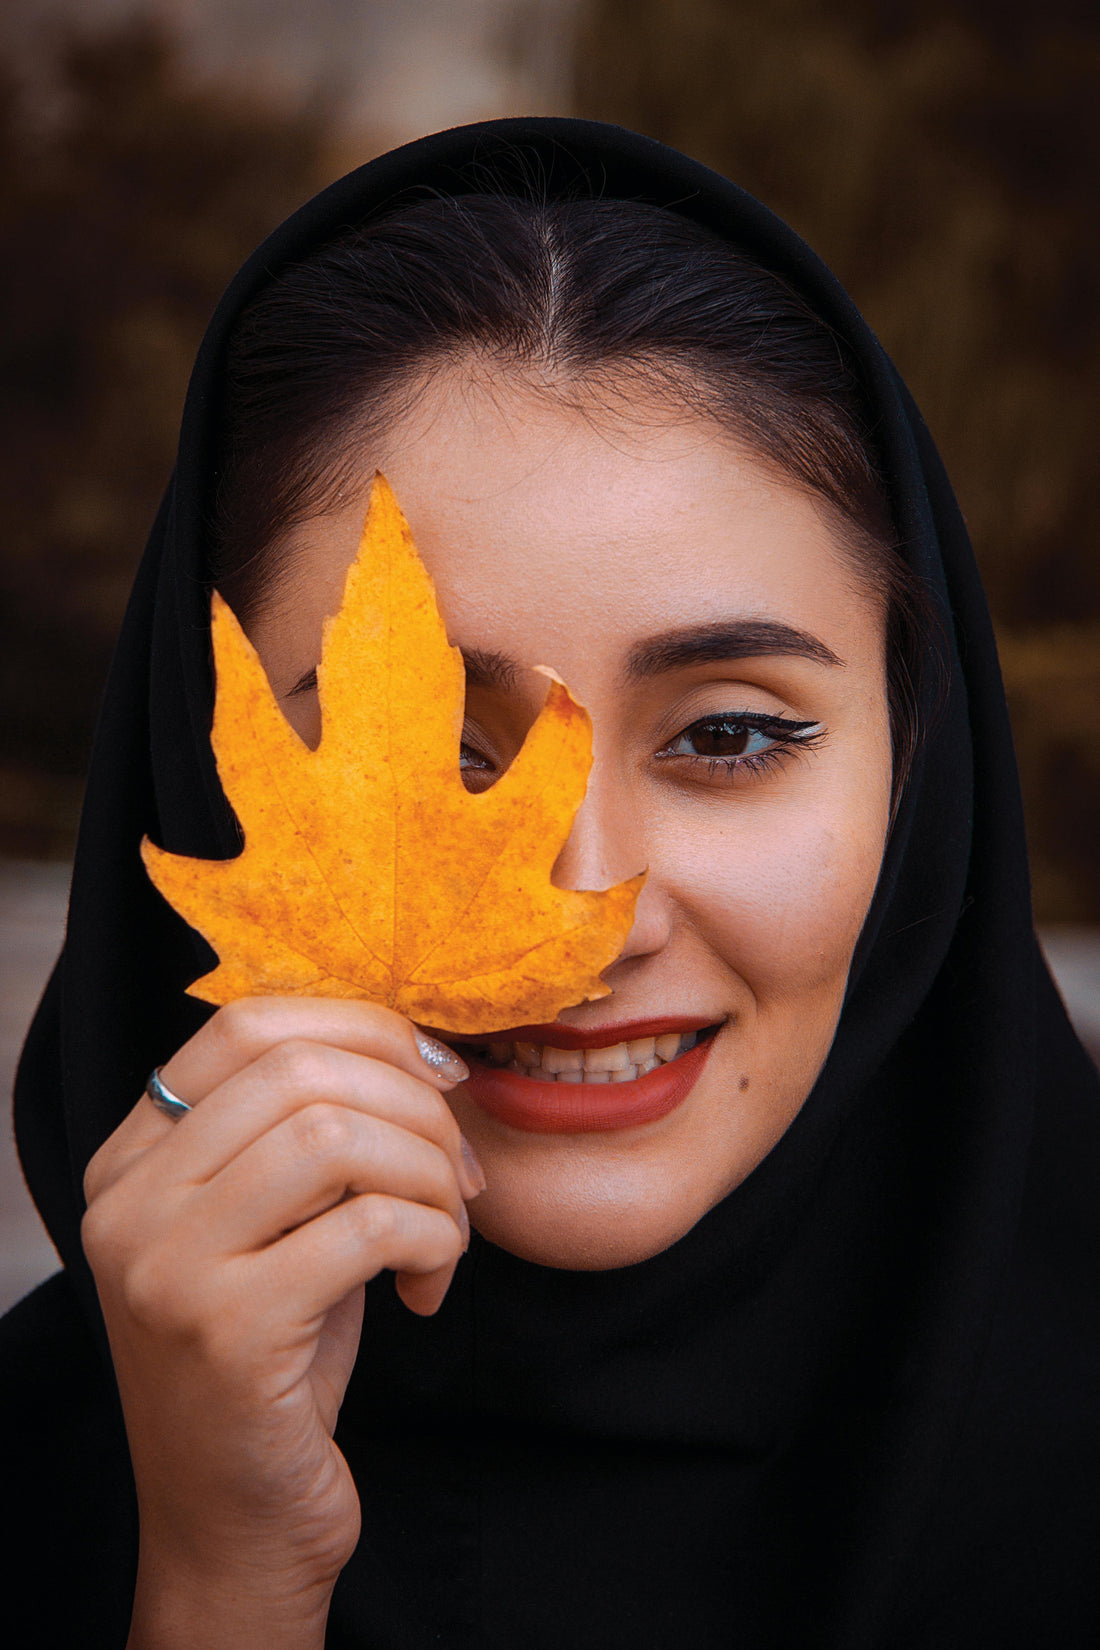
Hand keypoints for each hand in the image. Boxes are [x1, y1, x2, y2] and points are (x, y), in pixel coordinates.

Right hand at [80, 998, 478, 1647]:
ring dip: (430, 1178)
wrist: (235, 1520)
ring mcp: (165, 1266)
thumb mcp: (277, 1220)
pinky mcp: (224, 1333)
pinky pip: (370, 1225)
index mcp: (133, 1158)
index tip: (440, 1079)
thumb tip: (416, 1044)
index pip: (248, 1023)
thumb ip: (308, 1128)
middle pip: (302, 1071)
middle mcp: (128, 1202)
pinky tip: (427, 1289)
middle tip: (460, 1176)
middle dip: (417, 1108)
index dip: (366, 1029)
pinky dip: (434, 1242)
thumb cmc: (278, 1356)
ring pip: (338, 1138)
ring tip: (444, 1234)